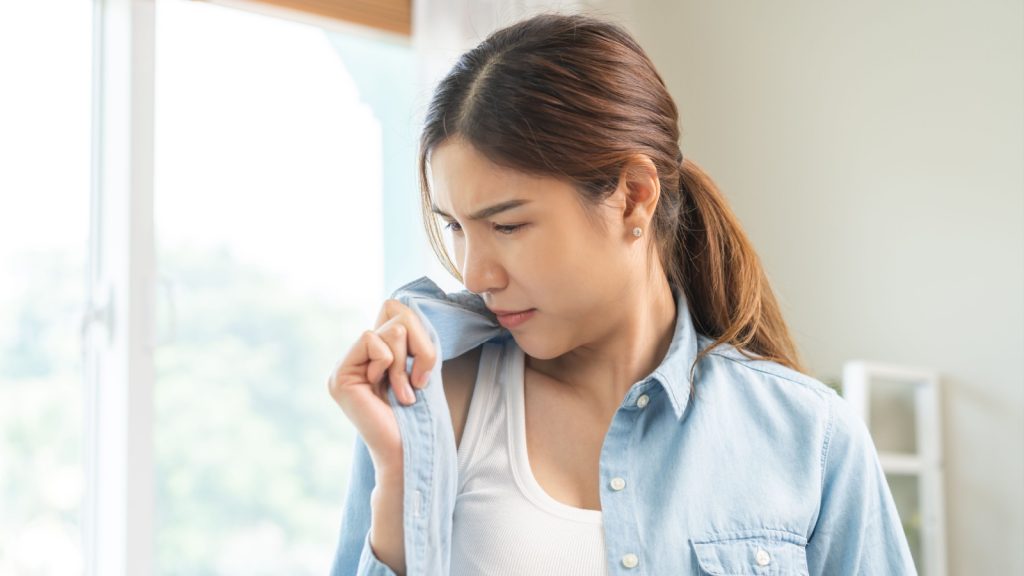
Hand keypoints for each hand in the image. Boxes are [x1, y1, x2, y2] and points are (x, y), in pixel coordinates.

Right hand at [327, 298, 437, 473]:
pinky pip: (372, 341)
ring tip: (403, 392)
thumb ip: (408, 334)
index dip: (418, 331)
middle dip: (418, 346)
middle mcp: (355, 357)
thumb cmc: (420, 412)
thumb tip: (400, 306)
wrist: (409, 449)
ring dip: (405, 362)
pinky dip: (389, 364)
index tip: (422, 368)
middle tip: (416, 381)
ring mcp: (344, 366)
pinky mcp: (340, 376)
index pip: (394, 308)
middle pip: (395, 312)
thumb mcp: (419, 363)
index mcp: (372, 353)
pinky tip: (387, 392)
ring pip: (389, 329)